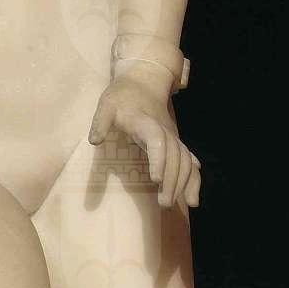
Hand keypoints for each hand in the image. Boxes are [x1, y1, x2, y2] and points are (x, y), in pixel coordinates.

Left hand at [87, 75, 200, 210]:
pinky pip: (190, 162)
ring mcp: (173, 138)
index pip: (157, 140)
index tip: (156, 179)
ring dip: (183, 184)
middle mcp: (165, 131)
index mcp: (145, 122)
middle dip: (172, 180)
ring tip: (172, 205)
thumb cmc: (121, 97)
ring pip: (185, 160)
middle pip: (175, 155)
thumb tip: (95, 141)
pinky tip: (192, 200)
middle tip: (163, 203)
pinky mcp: (177, 144)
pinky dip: (194, 180)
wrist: (144, 83)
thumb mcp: (106, 105)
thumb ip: (100, 122)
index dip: (159, 159)